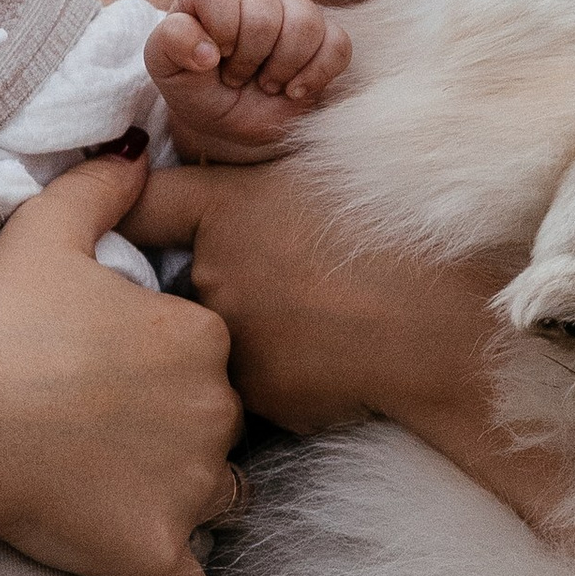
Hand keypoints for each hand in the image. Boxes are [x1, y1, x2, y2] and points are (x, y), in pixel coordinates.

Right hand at [0, 153, 243, 575]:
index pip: (214, 362)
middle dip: (182, 440)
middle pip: (223, 434)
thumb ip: (103, 187)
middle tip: (108, 442)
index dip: (171, 375)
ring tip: (119, 502)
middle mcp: (213, 411)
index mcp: (199, 337)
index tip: (118, 384)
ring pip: (217, 505)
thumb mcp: (46, 230)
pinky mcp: (152, 551)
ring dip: (182, 507)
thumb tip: (137, 155)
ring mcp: (187, 487)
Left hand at [134, 155, 515, 451]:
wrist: (451, 326)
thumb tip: (219, 198)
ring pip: (219, 334)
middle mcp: (210, 276)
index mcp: (223, 212)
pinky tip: (338, 358)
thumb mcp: (325, 178)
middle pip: (183, 276)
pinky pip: (255, 380)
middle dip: (214, 279)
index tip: (123, 212)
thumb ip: (257, 187)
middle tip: (284, 275)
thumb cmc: (403, 237)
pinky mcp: (258, 397)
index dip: (129, 206)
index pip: (144, 206)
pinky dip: (285, 372)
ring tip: (324, 317)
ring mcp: (229, 343)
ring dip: (250, 330)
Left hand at [144, 0, 354, 164]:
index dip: (219, 33)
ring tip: (267, 84)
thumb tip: (207, 52)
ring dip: (283, 68)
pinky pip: (338, 44)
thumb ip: (171, 44)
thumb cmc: (196, 86)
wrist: (229, 116)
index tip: (213, 59)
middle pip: (266, 15)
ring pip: (306, 23)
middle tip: (238, 77)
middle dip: (249, 60)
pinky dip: (317, 74)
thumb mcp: (166, 69)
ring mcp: (292, 12)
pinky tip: (295, 90)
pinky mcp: (324, 37)